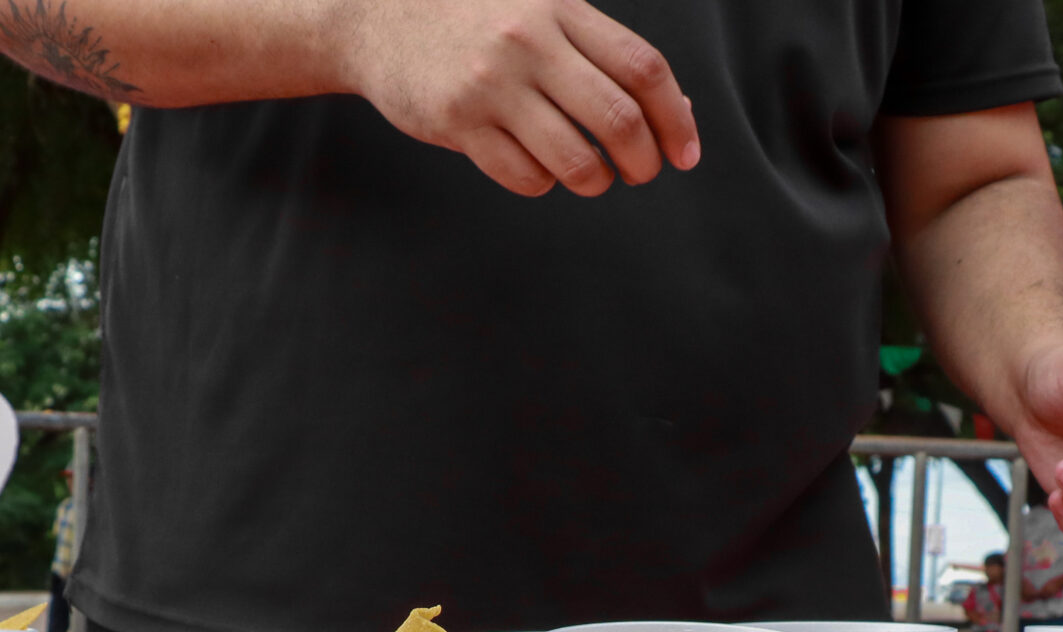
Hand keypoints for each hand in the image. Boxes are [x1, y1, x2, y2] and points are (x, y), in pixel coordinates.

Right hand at [334, 0, 699, 196]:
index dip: (677, 117)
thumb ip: (601, 52)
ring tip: (592, 176)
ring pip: (575, 160)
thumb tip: (679, 110)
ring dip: (595, 180)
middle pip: (618, 119)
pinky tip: (538, 166)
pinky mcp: (457, 123)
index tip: (686, 153)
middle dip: (643, 161)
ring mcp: (492, 85)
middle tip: (641, 173)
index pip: (644, 68)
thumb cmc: (473, 18)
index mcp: (560, 9)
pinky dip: (544, 183)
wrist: (377, 14)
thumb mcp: (540, 11)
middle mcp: (529, 43)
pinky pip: (524, 177)